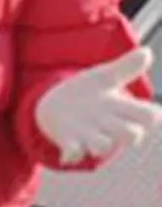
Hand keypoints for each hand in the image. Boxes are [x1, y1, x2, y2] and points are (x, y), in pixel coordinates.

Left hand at [36, 47, 161, 164]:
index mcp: (121, 110)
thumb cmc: (89, 93)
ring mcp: (89, 136)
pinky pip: (73, 152)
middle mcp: (109, 127)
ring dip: (98, 143)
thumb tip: (147, 51)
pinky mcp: (69, 142)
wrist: (56, 107)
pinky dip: (71, 153)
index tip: (148, 113)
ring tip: (92, 140)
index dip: (150, 114)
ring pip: (102, 146)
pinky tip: (66, 155)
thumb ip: (125, 66)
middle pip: (130, 134)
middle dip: (128, 131)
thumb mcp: (105, 77)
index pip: (147, 116)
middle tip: (111, 116)